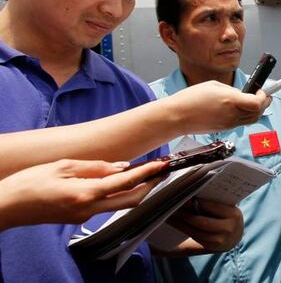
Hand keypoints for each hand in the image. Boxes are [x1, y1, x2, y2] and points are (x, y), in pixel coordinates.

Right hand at [0, 159, 164, 229]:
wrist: (7, 206)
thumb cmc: (30, 182)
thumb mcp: (64, 166)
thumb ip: (95, 167)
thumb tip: (122, 167)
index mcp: (85, 193)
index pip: (125, 183)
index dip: (147, 173)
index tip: (161, 165)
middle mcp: (88, 209)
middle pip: (130, 201)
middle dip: (149, 186)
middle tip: (160, 171)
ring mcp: (84, 217)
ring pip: (119, 205)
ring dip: (135, 191)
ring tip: (145, 173)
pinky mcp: (78, 219)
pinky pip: (104, 206)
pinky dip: (116, 194)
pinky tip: (119, 182)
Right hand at [166, 80, 270, 132]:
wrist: (178, 117)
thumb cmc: (191, 99)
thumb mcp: (214, 86)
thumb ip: (231, 91)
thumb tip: (241, 94)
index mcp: (231, 101)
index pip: (257, 103)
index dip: (263, 97)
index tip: (262, 91)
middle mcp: (232, 115)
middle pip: (257, 113)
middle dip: (264, 103)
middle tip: (264, 96)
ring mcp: (229, 124)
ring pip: (251, 120)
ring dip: (256, 111)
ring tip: (254, 101)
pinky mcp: (224, 129)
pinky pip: (241, 123)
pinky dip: (246, 116)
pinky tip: (241, 108)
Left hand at [167, 198, 243, 252]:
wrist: (235, 235)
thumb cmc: (227, 214)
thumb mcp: (226, 206)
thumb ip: (213, 201)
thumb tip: (191, 195)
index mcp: (234, 215)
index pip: (212, 207)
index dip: (197, 201)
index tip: (185, 195)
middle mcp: (229, 229)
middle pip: (202, 222)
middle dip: (185, 214)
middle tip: (172, 206)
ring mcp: (220, 240)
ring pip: (196, 231)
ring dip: (180, 223)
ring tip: (169, 215)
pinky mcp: (211, 247)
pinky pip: (195, 237)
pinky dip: (184, 229)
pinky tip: (175, 223)